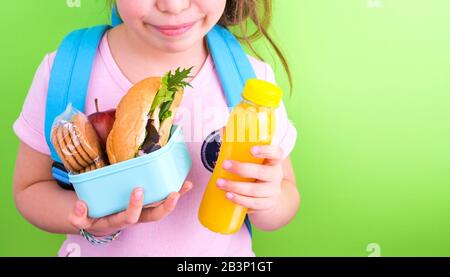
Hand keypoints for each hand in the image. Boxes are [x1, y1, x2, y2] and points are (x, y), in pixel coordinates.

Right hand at [68, 180, 192, 235]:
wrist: (101, 220)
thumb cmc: (94, 215)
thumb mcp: (83, 218)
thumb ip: (78, 215)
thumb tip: (79, 205)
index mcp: (120, 220)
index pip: (129, 217)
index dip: (135, 206)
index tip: (138, 190)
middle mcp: (136, 216)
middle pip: (153, 217)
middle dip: (164, 207)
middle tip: (172, 194)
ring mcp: (144, 210)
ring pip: (162, 207)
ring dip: (175, 198)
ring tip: (186, 186)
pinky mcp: (149, 203)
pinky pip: (164, 198)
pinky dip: (176, 191)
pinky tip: (186, 183)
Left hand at [217, 145, 283, 212]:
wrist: (270, 197)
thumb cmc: (257, 172)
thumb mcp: (254, 160)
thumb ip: (240, 145)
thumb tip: (224, 129)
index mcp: (274, 161)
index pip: (277, 153)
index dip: (266, 151)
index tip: (252, 149)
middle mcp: (276, 176)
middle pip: (263, 172)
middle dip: (242, 169)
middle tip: (225, 164)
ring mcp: (272, 192)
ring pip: (255, 190)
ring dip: (235, 186)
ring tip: (220, 183)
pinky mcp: (266, 204)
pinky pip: (253, 204)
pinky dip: (239, 200)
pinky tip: (228, 195)